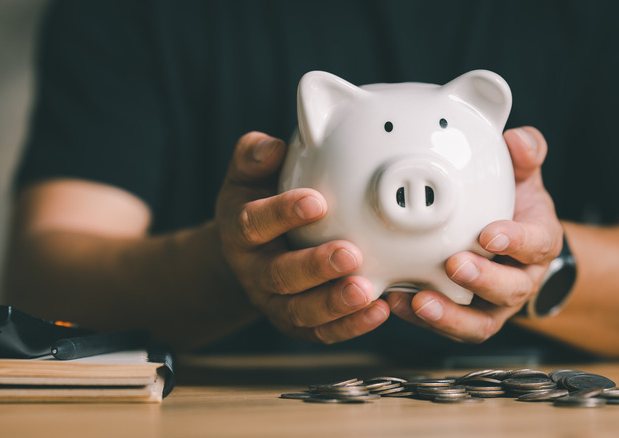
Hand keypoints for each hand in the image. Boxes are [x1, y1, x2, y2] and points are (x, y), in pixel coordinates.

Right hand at [215, 132, 389, 342]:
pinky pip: (321, 332)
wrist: (250, 253)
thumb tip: (273, 147)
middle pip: (278, 275)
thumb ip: (255, 156)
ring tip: (367, 291)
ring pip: (299, 311)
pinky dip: (350, 326)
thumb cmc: (258, 203)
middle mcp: (253, 272)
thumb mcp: (247, 177)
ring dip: (334, 303)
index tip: (317, 202)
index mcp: (239, 232)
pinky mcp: (297, 324)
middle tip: (350, 254)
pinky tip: (379, 311)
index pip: (253, 223)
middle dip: (314, 267)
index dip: (282, 214)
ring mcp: (274, 302)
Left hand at [387, 126, 563, 342]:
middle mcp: (520, 279)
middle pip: (511, 288)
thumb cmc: (513, 210)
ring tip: (419, 299)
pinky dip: (425, 320)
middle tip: (454, 265)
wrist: (513, 248)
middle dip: (483, 280)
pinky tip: (398, 302)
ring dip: (450, 314)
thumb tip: (519, 139)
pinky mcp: (469, 319)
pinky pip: (452, 328)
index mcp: (537, 242)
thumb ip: (524, 156)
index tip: (490, 233)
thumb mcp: (523, 179)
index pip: (536, 244)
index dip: (517, 241)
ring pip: (481, 322)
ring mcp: (495, 304)